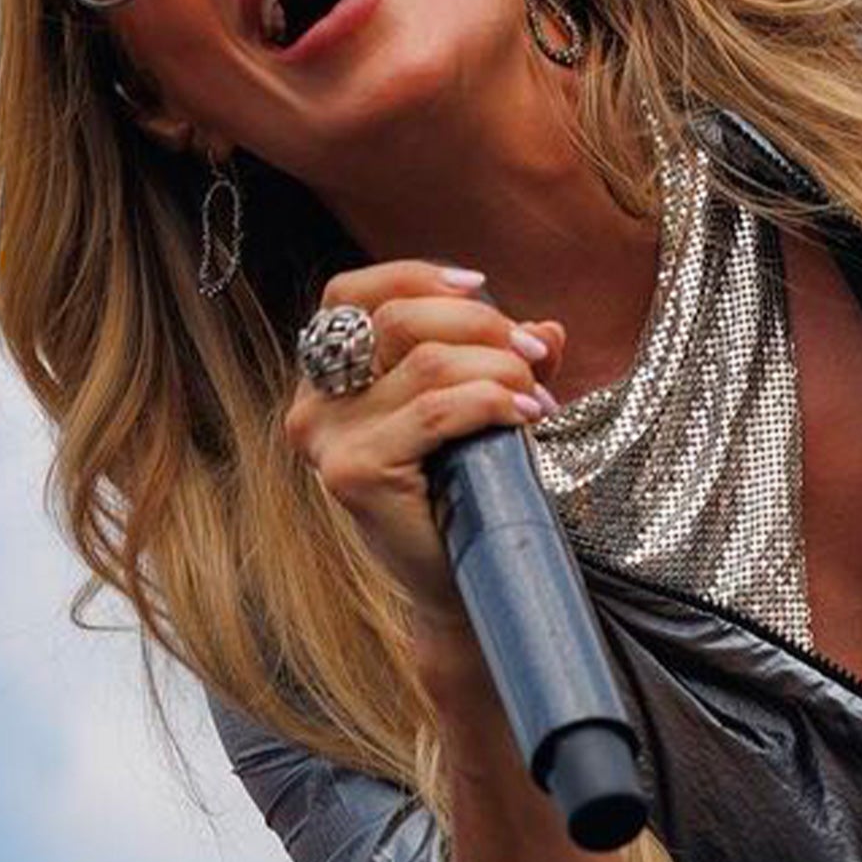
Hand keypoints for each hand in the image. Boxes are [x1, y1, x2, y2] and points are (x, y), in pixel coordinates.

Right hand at [284, 260, 565, 640]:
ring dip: (497, 369)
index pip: (350, 293)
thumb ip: (504, 363)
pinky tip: (524, 417)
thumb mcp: (480, 409)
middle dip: (479, 324)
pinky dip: (490, 402)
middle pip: (395, 320)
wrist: (456, 586)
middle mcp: (313, 404)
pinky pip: (435, 412)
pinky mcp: (353, 473)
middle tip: (533, 354)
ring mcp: (327, 440)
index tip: (480, 285)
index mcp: (327, 377)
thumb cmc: (464, 492)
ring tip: (536, 397)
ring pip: (424, 364)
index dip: (414, 276)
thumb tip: (549, 330)